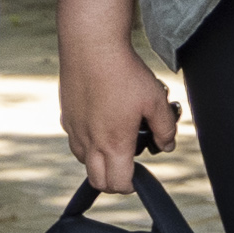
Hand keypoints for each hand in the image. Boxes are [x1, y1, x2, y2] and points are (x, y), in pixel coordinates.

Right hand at [60, 27, 177, 194]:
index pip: (118, 183)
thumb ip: (165, 128)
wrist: (92, 46)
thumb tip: (167, 145)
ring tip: (113, 144)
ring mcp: (75, 130)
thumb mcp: (155, 100)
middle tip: (126, 167)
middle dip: (113, 181)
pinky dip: (86, 143)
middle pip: (98, 181)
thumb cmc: (124, 72)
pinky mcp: (66, 116)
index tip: (138, 177)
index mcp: (114, 143)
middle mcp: (90, 142)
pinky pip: (75, 141)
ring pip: (84, 161)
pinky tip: (99, 124)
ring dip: (98, 163)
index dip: (130, 186)